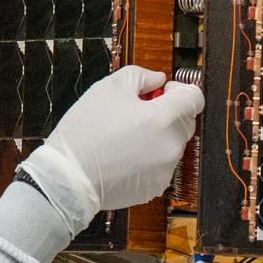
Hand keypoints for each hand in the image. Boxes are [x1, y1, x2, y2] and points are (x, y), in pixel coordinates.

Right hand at [19, 66, 203, 230]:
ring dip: (158, 136)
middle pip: (185, 122)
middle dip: (167, 113)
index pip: (195, 98)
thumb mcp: (109, 87)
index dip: (180, 90)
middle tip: (137, 112)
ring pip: (172, 144)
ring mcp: (165, 170)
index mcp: (163, 118)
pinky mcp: (155, 187)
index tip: (162, 91)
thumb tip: (158, 79)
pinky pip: (161, 165)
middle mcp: (171, 146)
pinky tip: (124, 155)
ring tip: (126, 136)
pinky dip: (149, 158)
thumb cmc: (86, 131)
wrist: (67, 177)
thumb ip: (141, 76)